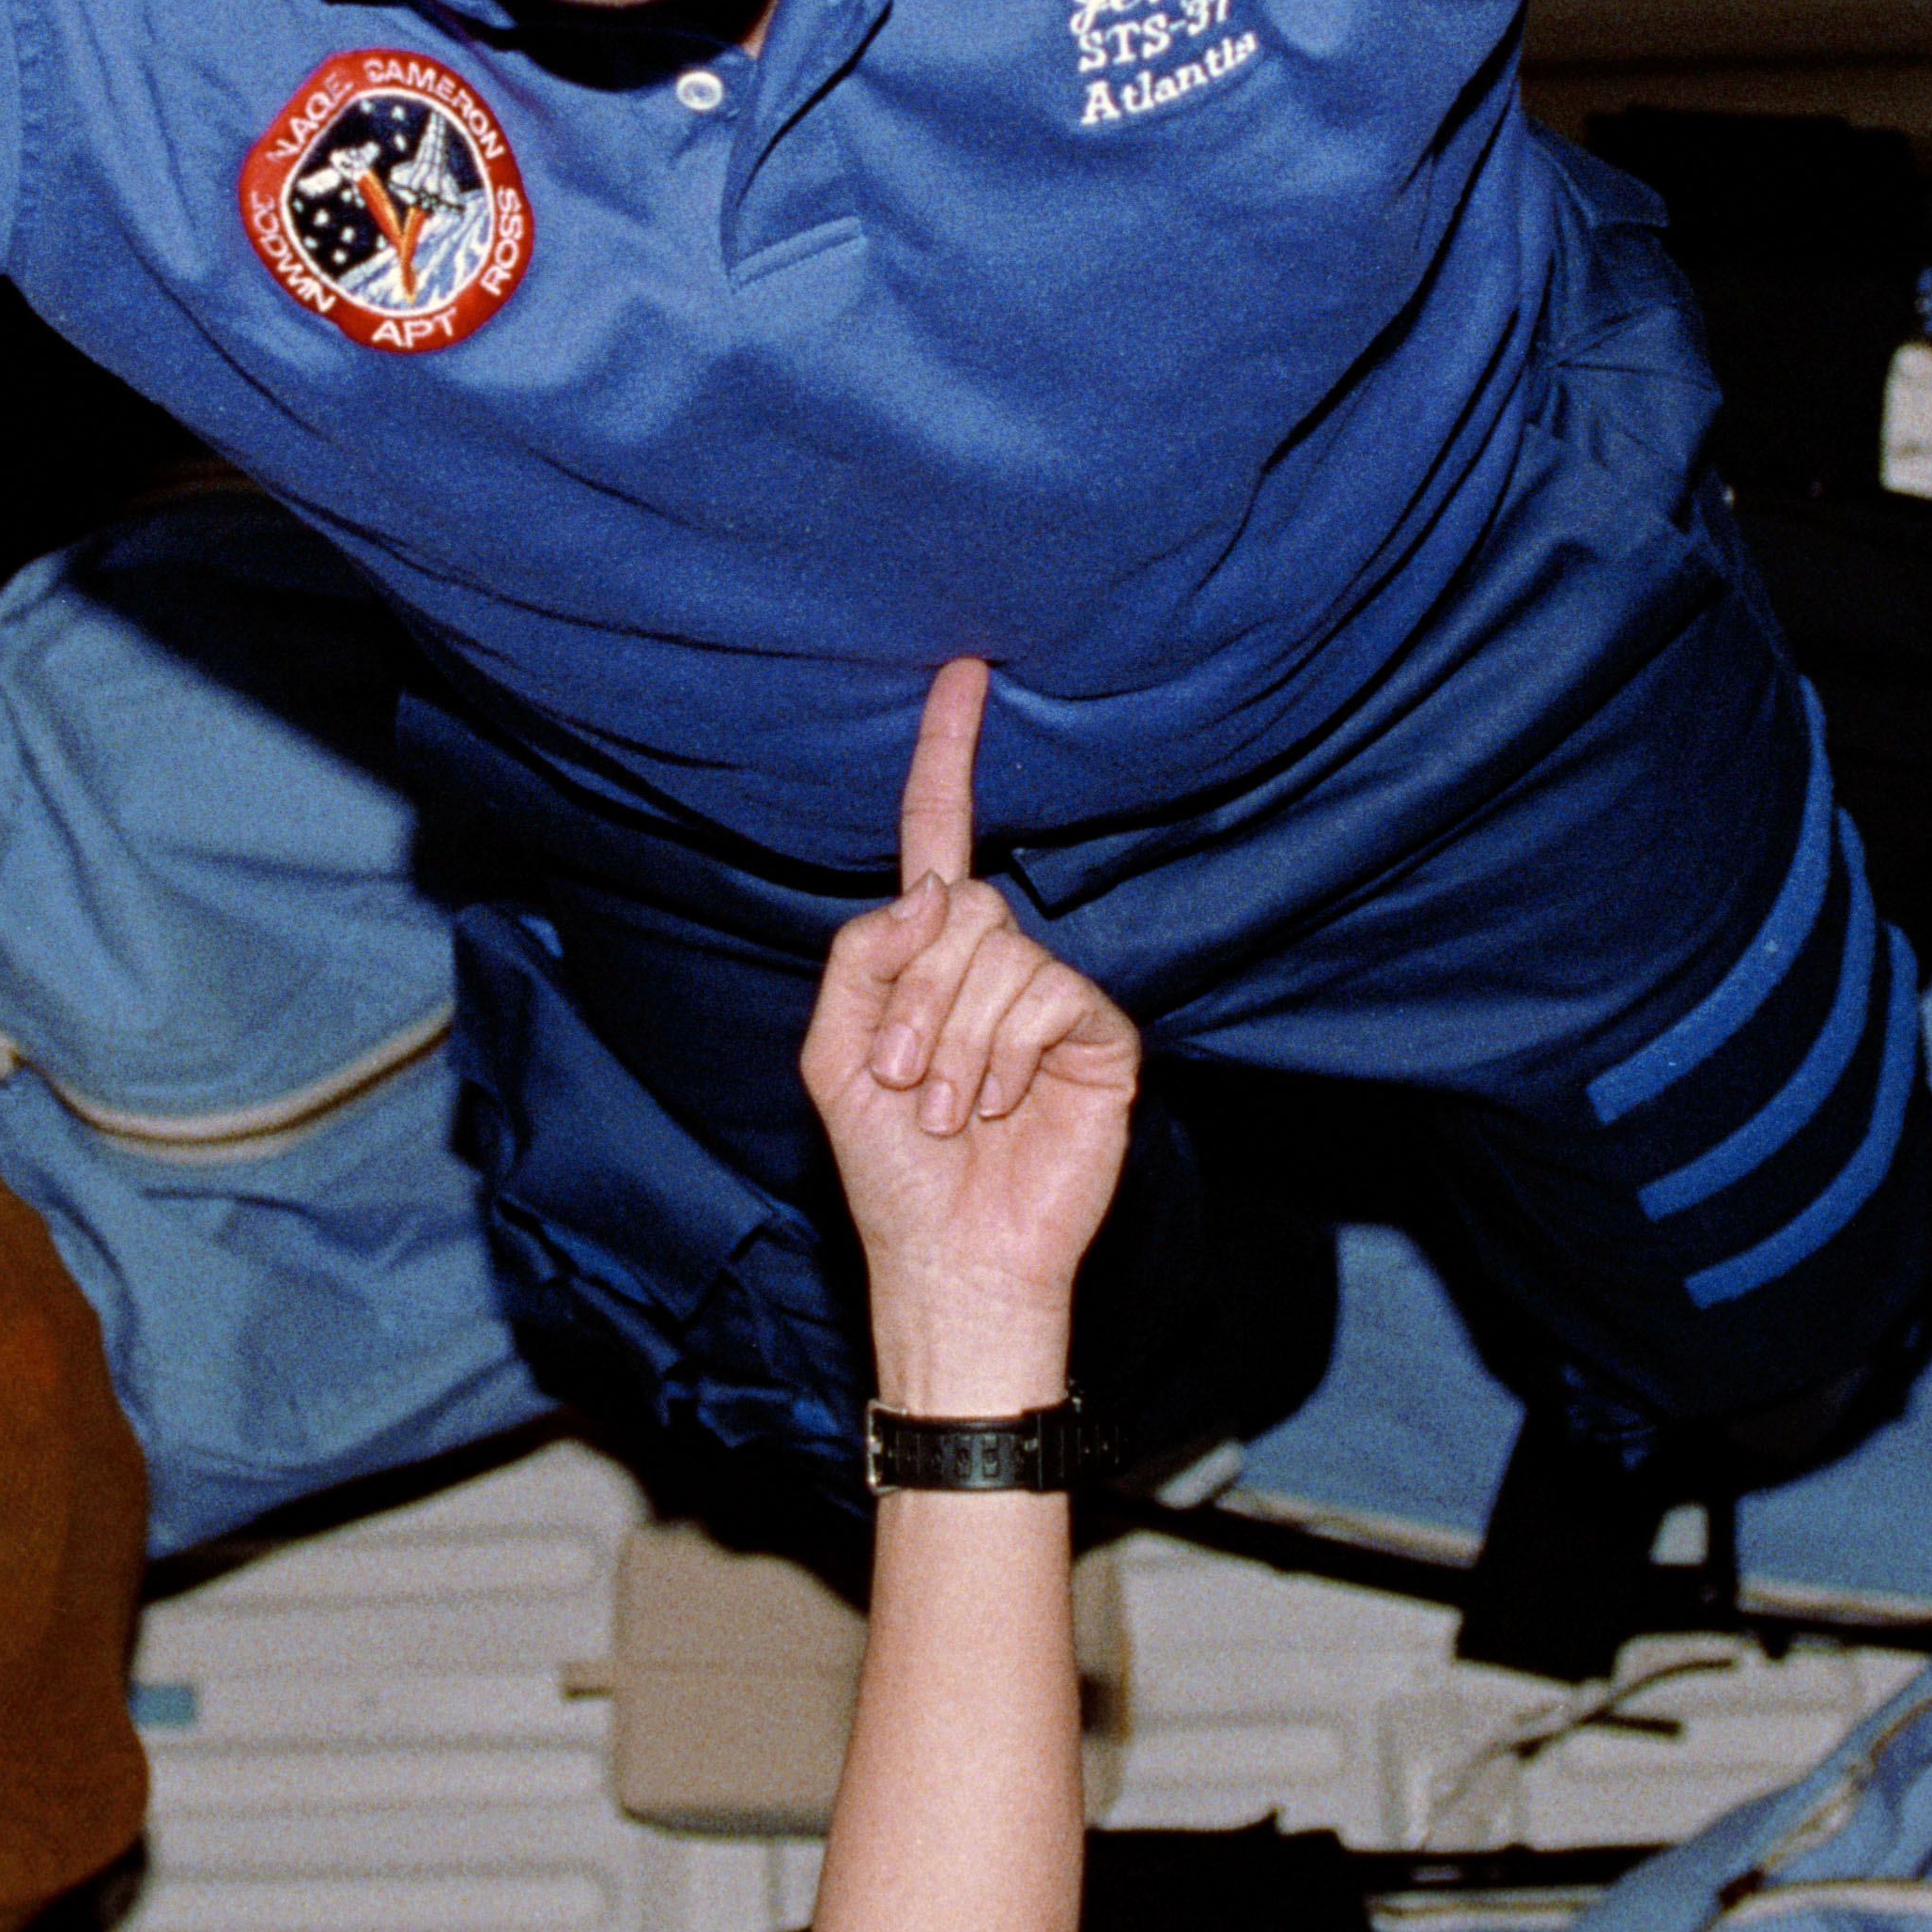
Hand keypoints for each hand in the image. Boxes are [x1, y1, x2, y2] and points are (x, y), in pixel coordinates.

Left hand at [797, 662, 1137, 1405]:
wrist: (951, 1257)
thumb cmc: (890, 1168)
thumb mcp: (834, 1054)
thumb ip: (862, 958)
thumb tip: (936, 891)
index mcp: (926, 956)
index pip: (937, 837)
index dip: (949, 754)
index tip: (964, 674)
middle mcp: (994, 961)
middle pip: (959, 906)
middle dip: (915, 1000)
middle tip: (904, 1084)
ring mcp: (1050, 994)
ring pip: (997, 952)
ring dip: (951, 1042)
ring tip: (949, 1113)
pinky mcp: (1098, 1033)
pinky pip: (1047, 993)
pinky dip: (1002, 1054)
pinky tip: (998, 1108)